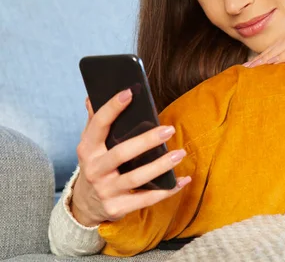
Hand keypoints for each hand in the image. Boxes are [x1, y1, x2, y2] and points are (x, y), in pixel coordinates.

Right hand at [70, 90, 191, 226]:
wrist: (85, 205)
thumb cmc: (97, 165)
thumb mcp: (91, 145)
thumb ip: (94, 121)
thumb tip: (93, 96)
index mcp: (87, 149)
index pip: (99, 125)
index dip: (113, 108)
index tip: (130, 92)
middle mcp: (94, 170)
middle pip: (122, 153)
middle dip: (147, 141)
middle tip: (169, 130)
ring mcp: (105, 191)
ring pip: (136, 178)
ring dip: (161, 166)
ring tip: (180, 153)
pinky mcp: (117, 208)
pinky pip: (146, 199)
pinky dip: (167, 190)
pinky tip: (183, 180)